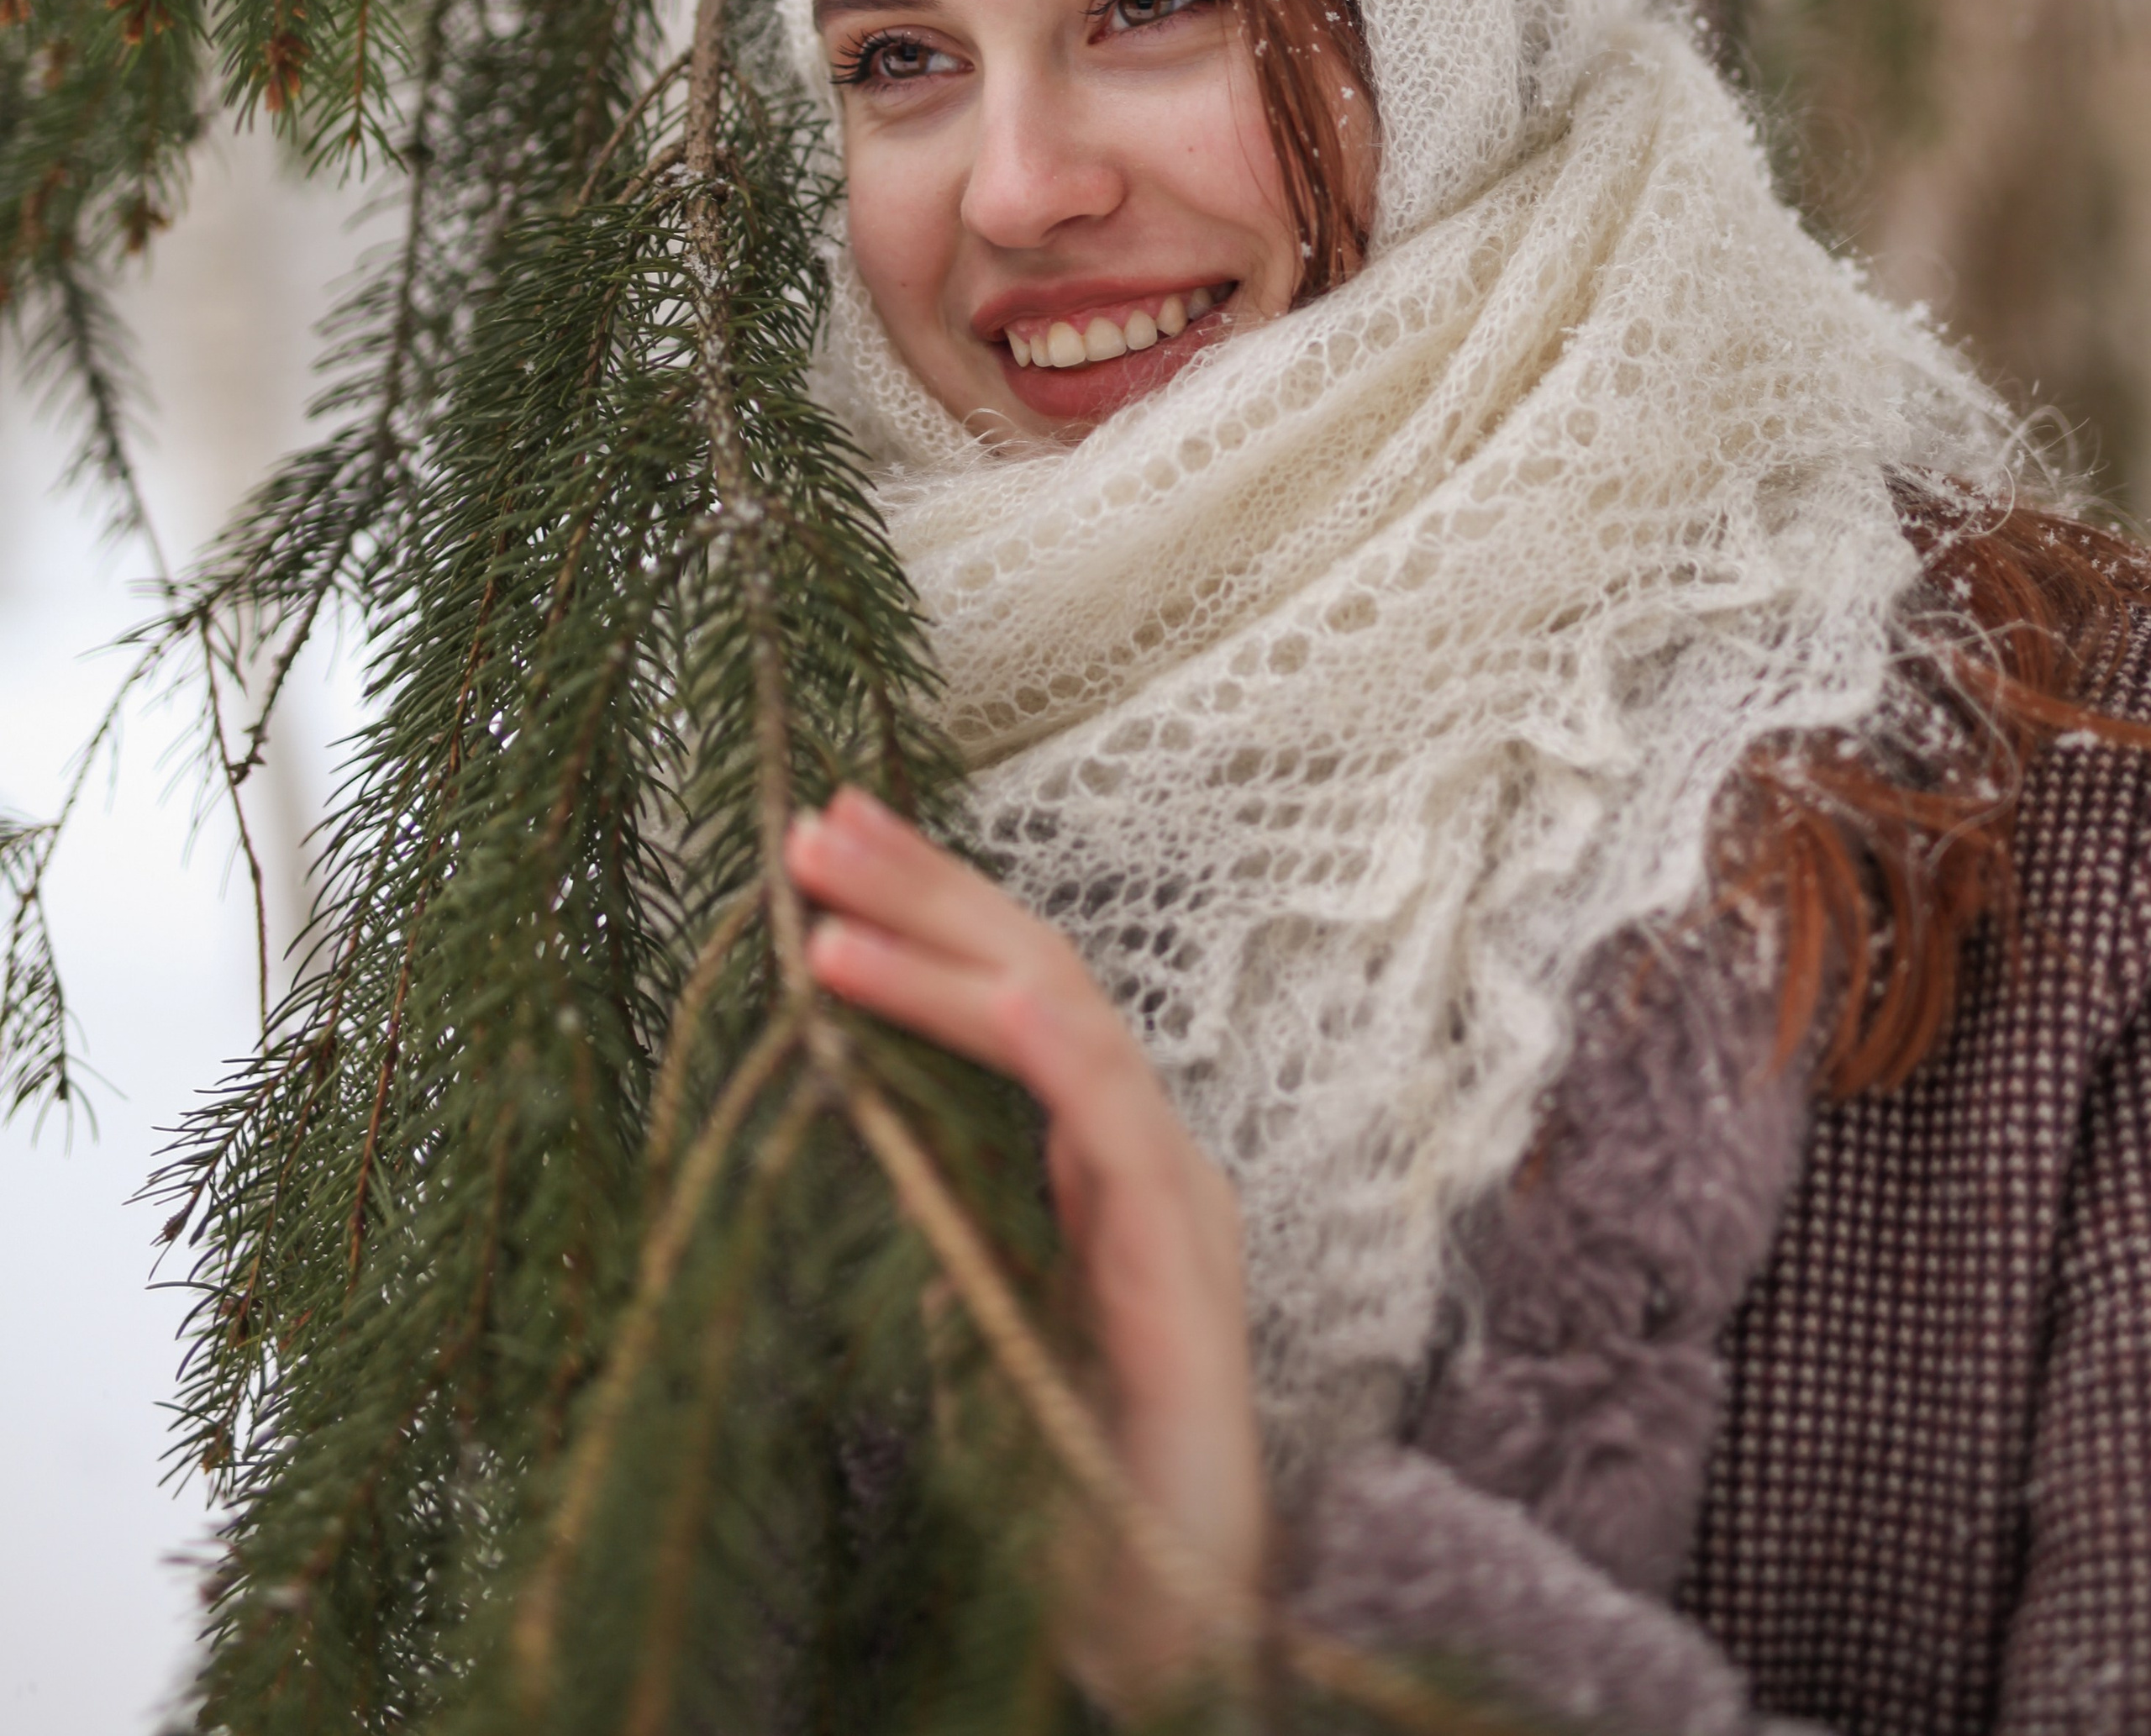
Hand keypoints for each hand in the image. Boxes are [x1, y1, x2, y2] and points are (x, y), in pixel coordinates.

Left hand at [785, 785, 1266, 1703]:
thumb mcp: (968, 1311)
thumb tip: (816, 1111)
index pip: (1009, 993)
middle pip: (1036, 971)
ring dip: (947, 946)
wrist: (1172, 1627)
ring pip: (1068, 1017)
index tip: (829, 847)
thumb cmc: (1064, 1485)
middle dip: (927, 886)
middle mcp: (1139, 1154)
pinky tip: (983, 996)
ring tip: (831, 905)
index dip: (927, 910)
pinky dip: (1048, 1042)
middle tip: (815, 820)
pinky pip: (1115, 1121)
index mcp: (1086, 1161)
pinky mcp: (1183, 1262)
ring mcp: (1172, 1197)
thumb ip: (926, 1206)